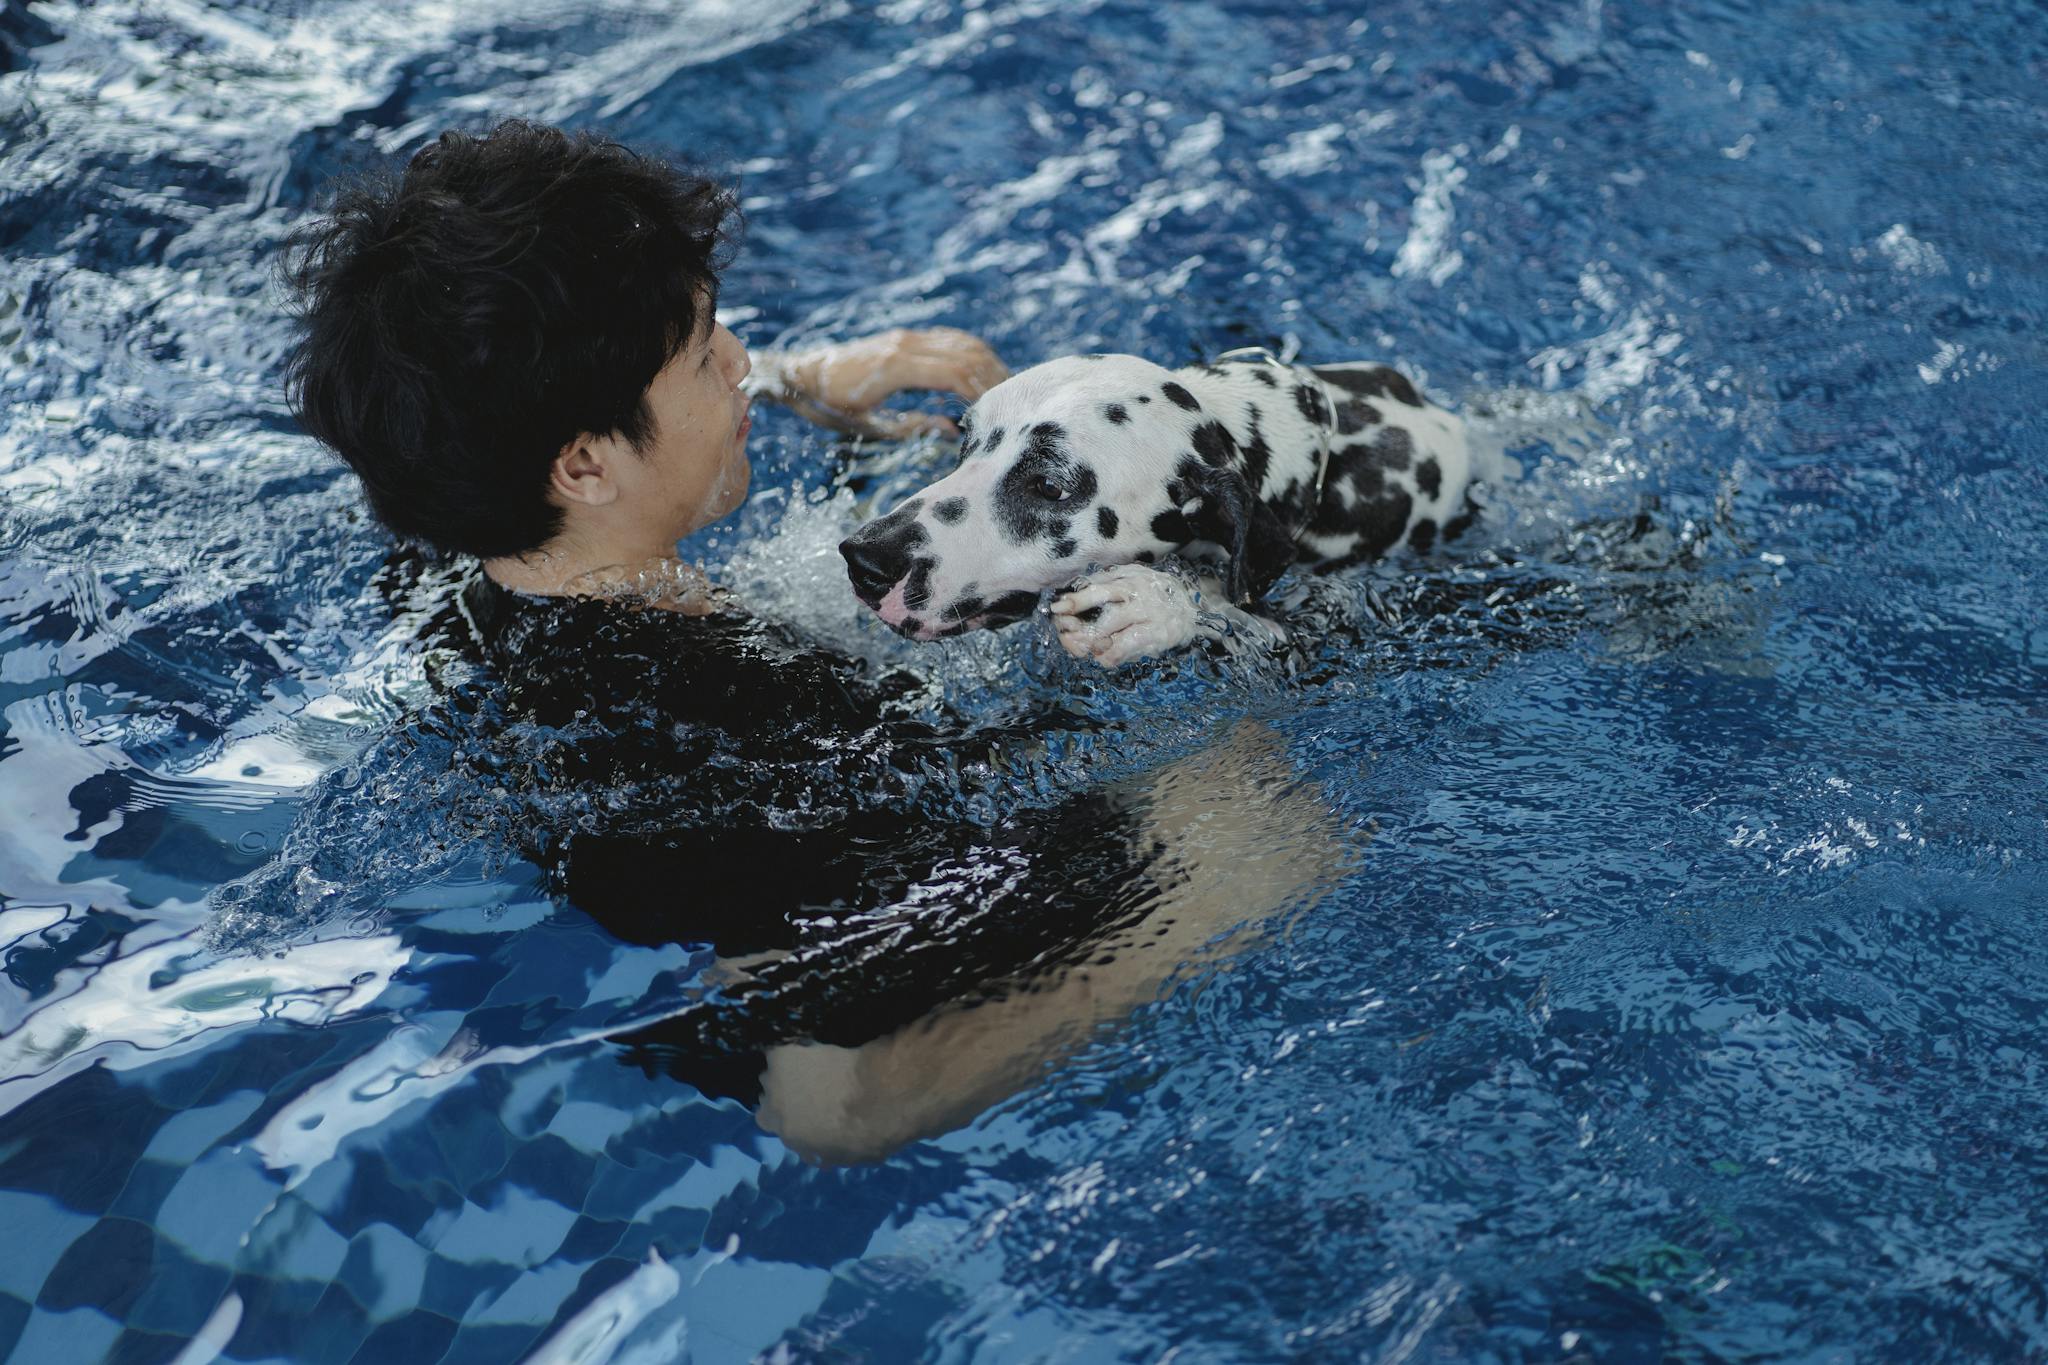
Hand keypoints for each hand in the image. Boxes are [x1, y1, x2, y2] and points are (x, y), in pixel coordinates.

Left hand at [779, 328, 1007, 438]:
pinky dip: (972, 353)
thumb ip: (913, 426)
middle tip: (1013, 403)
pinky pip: (949, 339)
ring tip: (1006, 389)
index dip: (982, 392)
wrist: (801, 374)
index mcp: (895, 367)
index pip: (955, 373)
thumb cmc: (829, 405)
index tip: (996, 413)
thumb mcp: (868, 426)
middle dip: (994, 378)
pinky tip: (984, 371)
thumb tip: (952, 428)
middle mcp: (905, 344)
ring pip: (962, 343)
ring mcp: (906, 337)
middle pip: (967, 354)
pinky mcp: (906, 337)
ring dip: (988, 364)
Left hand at [1049, 563, 1201, 666]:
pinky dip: (1110, 655)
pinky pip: (1126, 647)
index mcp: (1130, 579)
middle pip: (1102, 610)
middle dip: (1079, 626)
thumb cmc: (1155, 593)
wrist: (1192, 609)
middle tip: (1065, 634)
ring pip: (1111, 630)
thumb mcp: (1134, 577)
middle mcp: (1138, 595)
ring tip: (1080, 647)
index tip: (1057, 609)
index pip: (1098, 589)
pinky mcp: (1156, 635)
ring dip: (1091, 641)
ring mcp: (1147, 615)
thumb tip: (1077, 589)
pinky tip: (1103, 657)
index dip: (1076, 600)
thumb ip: (1108, 581)